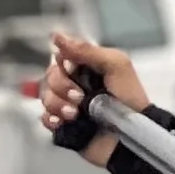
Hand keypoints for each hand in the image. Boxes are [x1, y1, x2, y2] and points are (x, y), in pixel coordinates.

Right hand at [40, 29, 147, 165]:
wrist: (129, 136)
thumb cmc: (129, 99)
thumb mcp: (115, 64)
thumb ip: (87, 50)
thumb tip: (58, 37)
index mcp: (86, 66)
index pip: (61, 55)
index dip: (63, 62)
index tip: (73, 68)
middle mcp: (74, 82)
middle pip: (50, 75)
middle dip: (62, 86)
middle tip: (80, 97)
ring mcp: (67, 104)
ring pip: (45, 96)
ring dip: (58, 104)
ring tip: (75, 114)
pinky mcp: (63, 125)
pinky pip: (44, 117)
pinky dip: (51, 119)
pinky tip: (63, 122)